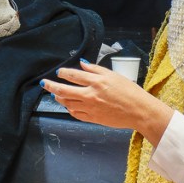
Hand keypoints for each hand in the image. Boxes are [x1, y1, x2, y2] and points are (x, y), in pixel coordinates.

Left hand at [40, 61, 172, 145]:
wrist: (139, 111)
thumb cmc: (130, 91)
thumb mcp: (115, 75)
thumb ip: (97, 69)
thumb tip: (82, 64)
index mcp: (97, 81)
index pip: (73, 75)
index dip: (63, 73)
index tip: (59, 72)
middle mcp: (91, 94)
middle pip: (64, 90)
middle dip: (51, 86)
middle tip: (45, 83)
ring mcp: (90, 108)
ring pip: (67, 103)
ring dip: (59, 98)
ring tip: (56, 94)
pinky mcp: (93, 118)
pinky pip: (75, 114)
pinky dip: (69, 109)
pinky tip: (68, 106)